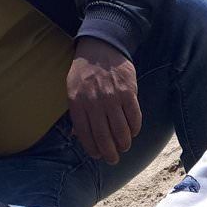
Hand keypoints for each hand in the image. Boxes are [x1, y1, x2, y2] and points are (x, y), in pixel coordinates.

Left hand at [66, 38, 140, 163]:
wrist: (101, 47)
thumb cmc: (85, 71)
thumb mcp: (72, 89)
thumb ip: (77, 112)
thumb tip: (79, 135)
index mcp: (78, 102)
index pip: (85, 133)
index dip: (92, 148)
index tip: (98, 155)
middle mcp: (95, 102)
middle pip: (104, 136)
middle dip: (109, 152)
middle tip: (113, 159)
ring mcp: (113, 98)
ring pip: (121, 130)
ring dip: (123, 143)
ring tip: (124, 147)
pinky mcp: (128, 92)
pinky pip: (134, 117)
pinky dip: (134, 128)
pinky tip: (133, 132)